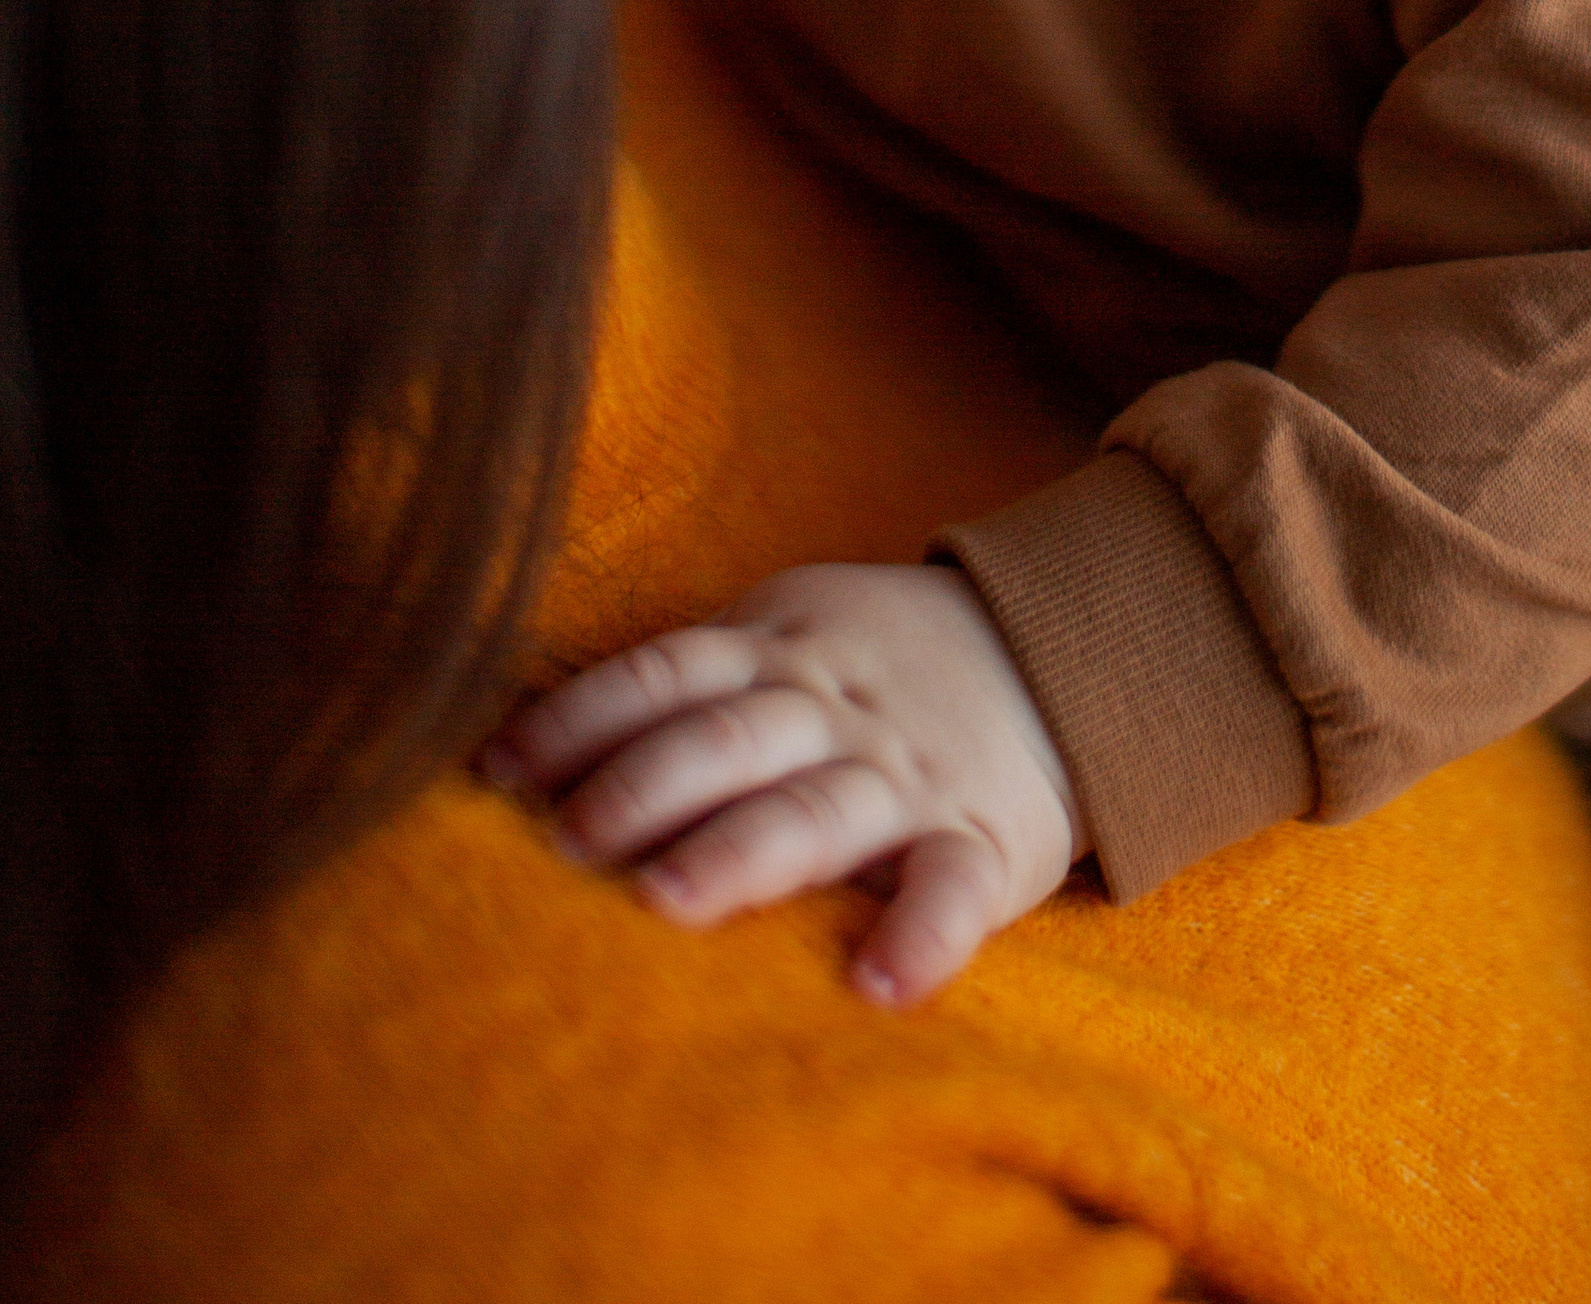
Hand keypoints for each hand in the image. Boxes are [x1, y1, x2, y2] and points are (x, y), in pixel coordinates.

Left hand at [482, 563, 1083, 1003]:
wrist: (1066, 653)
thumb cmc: (882, 664)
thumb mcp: (796, 630)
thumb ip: (695, 677)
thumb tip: (530, 740)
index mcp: (782, 652)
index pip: (667, 672)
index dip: (581, 717)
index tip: (499, 772)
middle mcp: (834, 710)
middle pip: (729, 737)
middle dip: (643, 784)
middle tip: (564, 842)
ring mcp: (907, 775)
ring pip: (818, 808)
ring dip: (743, 850)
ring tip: (670, 901)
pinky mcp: (980, 841)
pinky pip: (953, 889)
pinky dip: (922, 936)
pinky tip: (880, 986)